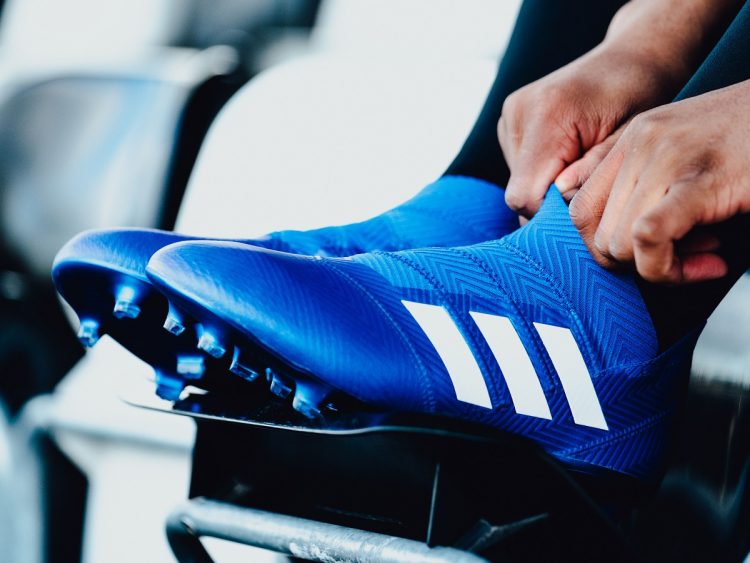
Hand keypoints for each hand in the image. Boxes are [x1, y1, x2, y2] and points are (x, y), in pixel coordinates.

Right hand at [498, 0, 738, 217]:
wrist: (631, 56)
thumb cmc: (641, 94)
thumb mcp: (630, 136)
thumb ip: (595, 171)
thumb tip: (560, 200)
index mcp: (547, 114)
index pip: (524, 196)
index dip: (552, 214)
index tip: (586, 208)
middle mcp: (519, 113)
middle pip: (518, 192)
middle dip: (553, 200)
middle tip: (591, 188)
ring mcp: (509, 115)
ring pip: (517, 183)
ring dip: (548, 187)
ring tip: (583, 164)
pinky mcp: (508, 120)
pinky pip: (519, 168)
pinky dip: (543, 172)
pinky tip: (570, 155)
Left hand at [570, 80, 749, 283]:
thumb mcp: (683, 151)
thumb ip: (631, 176)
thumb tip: (577, 205)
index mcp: (632, 138)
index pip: (579, 210)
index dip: (605, 247)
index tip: (651, 253)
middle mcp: (641, 142)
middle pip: (594, 232)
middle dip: (634, 263)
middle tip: (686, 258)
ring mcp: (668, 156)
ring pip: (619, 242)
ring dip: (661, 269)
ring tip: (706, 255)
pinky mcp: (702, 178)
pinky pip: (648, 234)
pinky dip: (670, 267)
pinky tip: (714, 263)